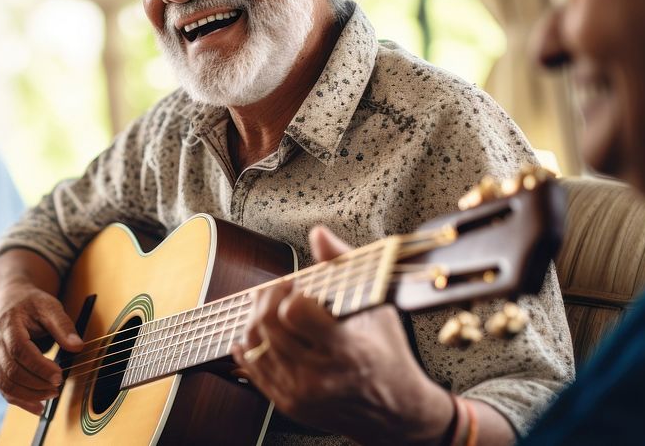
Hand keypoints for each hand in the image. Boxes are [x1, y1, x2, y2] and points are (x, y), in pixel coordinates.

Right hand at [0, 279, 82, 414]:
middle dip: (37, 384)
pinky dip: (21, 400)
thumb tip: (77, 346)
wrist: (11, 300)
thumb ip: (64, 326)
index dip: (39, 367)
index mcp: (7, 324)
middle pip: (11, 371)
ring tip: (52, 395)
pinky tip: (38, 406)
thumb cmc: (32, 303)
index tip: (59, 375)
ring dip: (30, 395)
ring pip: (5, 384)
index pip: (19, 351)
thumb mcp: (51, 306)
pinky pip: (4, 389)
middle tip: (59, 386)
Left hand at [232, 226, 452, 445]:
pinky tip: (256, 331)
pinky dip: (248, 346)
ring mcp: (302, 395)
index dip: (291, 291)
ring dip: (255, 318)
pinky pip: (253, 369)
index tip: (300, 286)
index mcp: (346, 350)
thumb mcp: (376, 306)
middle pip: (267, 327)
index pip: (294, 311)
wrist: (396, 412)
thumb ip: (344, 266)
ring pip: (254, 346)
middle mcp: (321, 377)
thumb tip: (317, 233)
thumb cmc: (387, 352)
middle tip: (278, 288)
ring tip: (269, 305)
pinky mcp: (289, 405)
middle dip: (266, 298)